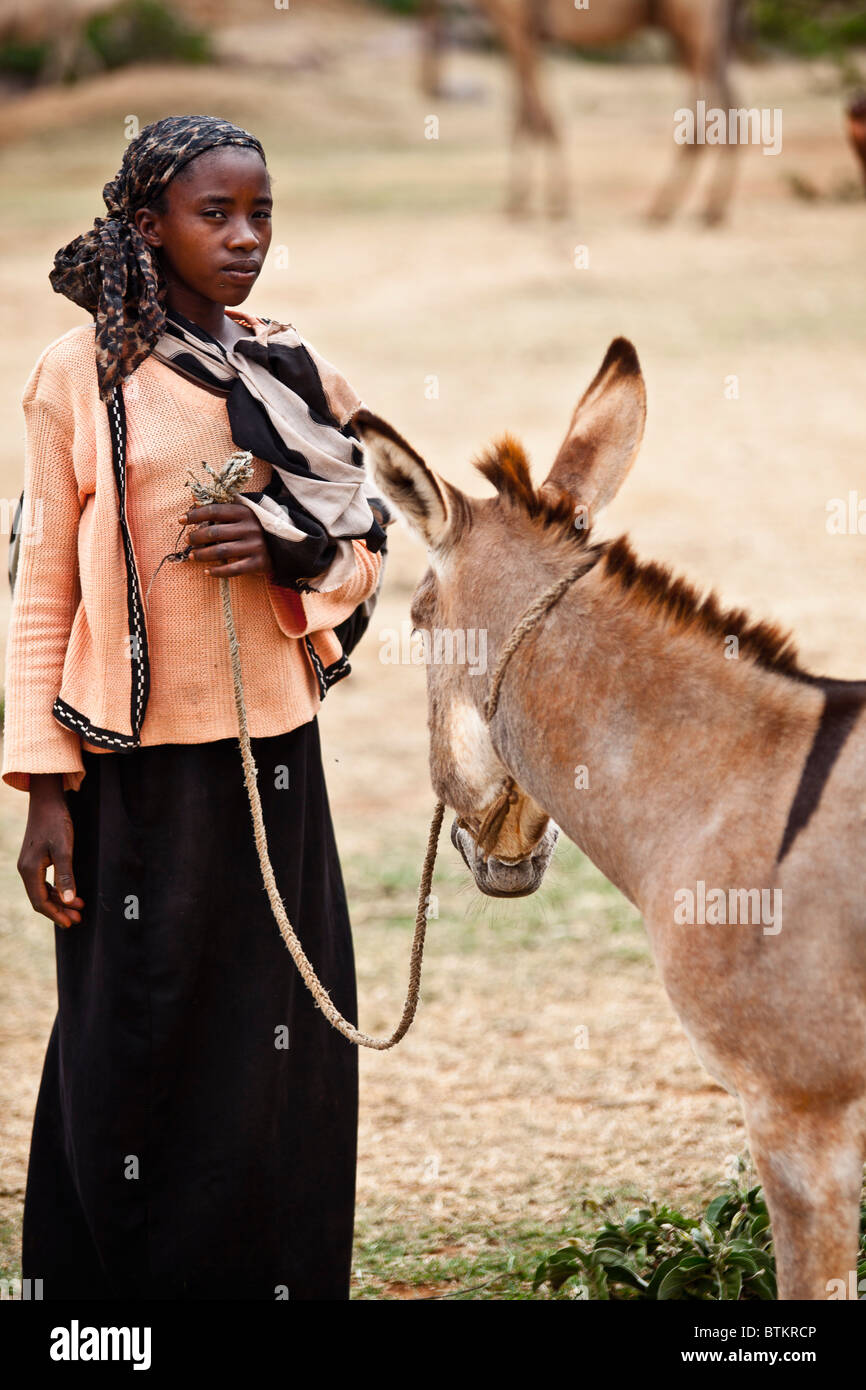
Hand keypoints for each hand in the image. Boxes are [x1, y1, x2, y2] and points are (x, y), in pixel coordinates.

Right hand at [18, 775, 84, 927]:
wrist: (47, 800)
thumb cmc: (56, 822)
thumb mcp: (64, 849)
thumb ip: (66, 876)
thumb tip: (70, 900)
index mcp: (29, 870)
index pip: (40, 902)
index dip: (56, 914)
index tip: (71, 923)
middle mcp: (25, 869)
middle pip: (40, 899)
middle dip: (59, 910)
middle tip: (78, 919)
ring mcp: (29, 864)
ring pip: (42, 891)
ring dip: (59, 901)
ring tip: (78, 908)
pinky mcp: (35, 859)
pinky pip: (43, 881)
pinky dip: (56, 889)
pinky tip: (69, 892)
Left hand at [180, 502, 272, 578]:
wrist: (286, 545)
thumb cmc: (256, 527)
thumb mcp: (243, 513)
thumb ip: (222, 508)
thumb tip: (193, 498)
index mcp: (245, 512)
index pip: (214, 511)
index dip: (195, 515)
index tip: (181, 520)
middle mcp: (250, 528)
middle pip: (214, 532)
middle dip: (196, 537)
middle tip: (188, 541)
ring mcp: (255, 546)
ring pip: (221, 551)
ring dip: (202, 555)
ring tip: (193, 556)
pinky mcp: (259, 563)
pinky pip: (233, 570)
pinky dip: (217, 571)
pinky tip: (207, 571)